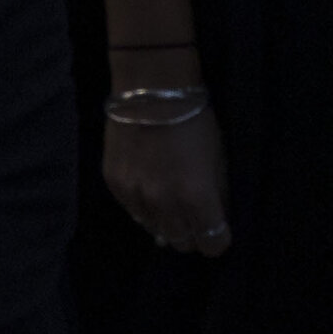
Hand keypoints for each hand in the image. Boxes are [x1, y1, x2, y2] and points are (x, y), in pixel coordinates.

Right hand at [102, 99, 231, 258]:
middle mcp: (165, 204)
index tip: (216, 227)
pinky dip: (142, 205)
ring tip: (167, 198)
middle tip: (191, 214)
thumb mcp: (218, 159)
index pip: (212, 244)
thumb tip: (210, 218)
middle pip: (181, 243)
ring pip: (154, 230)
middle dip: (190, 232)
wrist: (150, 89)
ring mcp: (135, 195)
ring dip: (164, 220)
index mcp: (197, 198)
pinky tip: (147, 185)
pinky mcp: (114, 184)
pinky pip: (133, 210)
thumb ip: (215, 195)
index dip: (217, 238)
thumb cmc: (194, 121)